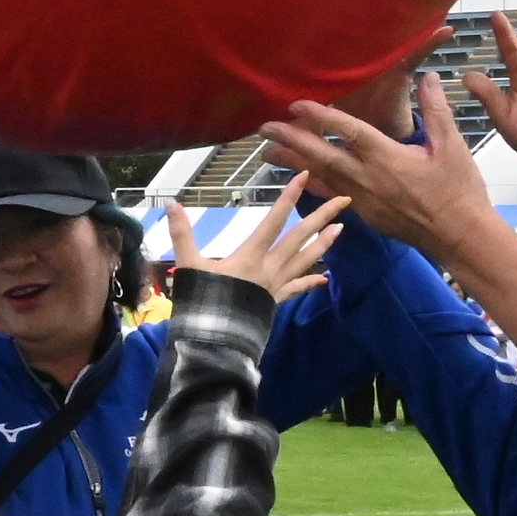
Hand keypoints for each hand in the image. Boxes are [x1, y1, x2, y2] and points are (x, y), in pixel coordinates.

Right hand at [173, 181, 350, 309]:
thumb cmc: (203, 301)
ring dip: (324, 244)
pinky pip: (296, 289)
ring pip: (305, 260)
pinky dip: (310, 282)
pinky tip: (324, 278)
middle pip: (300, 237)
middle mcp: (270, 267)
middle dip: (322, 217)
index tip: (305, 176)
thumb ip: (182, 234)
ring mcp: (275, 285)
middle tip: (344, 200)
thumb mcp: (188, 265)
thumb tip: (172, 204)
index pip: (274, 219)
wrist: (214, 339)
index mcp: (251, 255)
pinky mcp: (275, 301)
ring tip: (341, 229)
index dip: (289, 196)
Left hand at [254, 72, 481, 259]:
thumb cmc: (459, 190)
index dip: (321, 116)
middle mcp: (368, 178)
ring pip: (321, 177)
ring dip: (294, 161)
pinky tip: (297, 177)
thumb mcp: (452, 145)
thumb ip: (436, 110)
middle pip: (322, 155)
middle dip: (292, 139)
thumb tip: (427, 77)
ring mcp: (363, 199)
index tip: (297, 104)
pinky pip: (331, 195)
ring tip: (268, 149)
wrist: (459, 236)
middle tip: (264, 126)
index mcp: (388, 157)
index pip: (348, 131)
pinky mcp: (364, 213)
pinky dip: (312, 184)